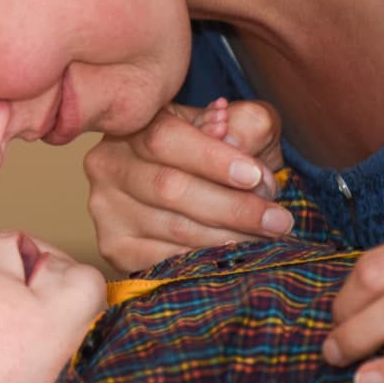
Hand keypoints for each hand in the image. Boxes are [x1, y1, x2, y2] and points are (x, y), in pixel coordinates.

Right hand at [84, 98, 289, 272]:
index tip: (255, 178)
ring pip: (172, 227)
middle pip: (169, 187)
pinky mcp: (113, 246)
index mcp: (135, 122)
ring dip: (227, 237)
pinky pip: (161, 260)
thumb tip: (238, 151)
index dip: (212, 159)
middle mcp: (108, 162)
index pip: (165, 138)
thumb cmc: (218, 147)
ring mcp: (105, 207)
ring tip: (267, 238)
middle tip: (278, 220)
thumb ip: (244, 124)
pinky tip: (232, 257)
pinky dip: (202, 260)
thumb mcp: (237, 122)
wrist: (191, 181)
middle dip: (232, 206)